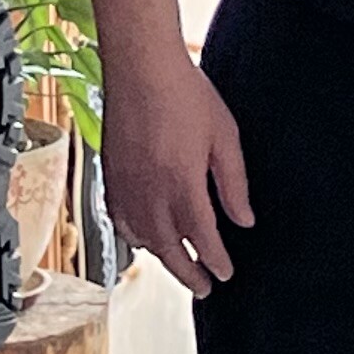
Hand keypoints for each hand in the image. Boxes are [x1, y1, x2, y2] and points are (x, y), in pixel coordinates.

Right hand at [100, 38, 248, 297]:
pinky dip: (134, 236)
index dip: (215, 261)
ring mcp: (125, 186)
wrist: (140, 66)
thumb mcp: (224, 136)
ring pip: (142, 238)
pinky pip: (120, 219)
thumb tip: (244, 220)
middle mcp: (150, 193)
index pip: (202, 238)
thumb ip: (234, 183)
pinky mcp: (109, 174)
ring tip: (180, 264)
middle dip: (189, 273)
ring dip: (163, 256)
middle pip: (169, 249)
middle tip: (205, 287)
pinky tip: (144, 238)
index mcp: (182, 185)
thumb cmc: (186, 94)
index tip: (226, 273)